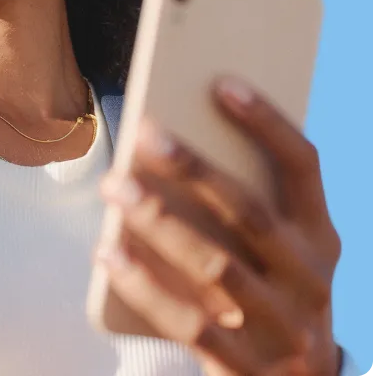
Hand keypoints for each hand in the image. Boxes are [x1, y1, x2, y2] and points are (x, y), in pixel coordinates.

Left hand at [95, 77, 342, 374]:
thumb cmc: (270, 296)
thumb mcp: (279, 254)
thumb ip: (244, 207)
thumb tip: (170, 142)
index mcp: (321, 238)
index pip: (304, 166)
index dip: (267, 122)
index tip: (222, 82)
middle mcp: (310, 279)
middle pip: (249, 212)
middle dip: (195, 169)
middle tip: (145, 131)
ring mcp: (281, 327)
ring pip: (214, 265)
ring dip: (159, 221)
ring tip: (114, 186)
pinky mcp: (244, 367)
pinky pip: (187, 322)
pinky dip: (144, 284)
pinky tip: (107, 252)